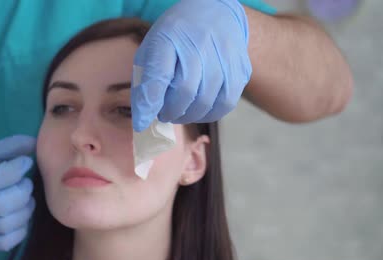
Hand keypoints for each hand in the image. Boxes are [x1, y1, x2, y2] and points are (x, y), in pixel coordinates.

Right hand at [0, 135, 35, 251]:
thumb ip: (11, 147)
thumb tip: (35, 142)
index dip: (14, 170)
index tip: (26, 163)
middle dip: (22, 194)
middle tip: (27, 186)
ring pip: (3, 225)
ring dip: (24, 212)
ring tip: (27, 201)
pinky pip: (5, 242)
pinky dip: (20, 230)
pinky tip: (20, 218)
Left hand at [131, 0, 250, 130]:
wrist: (215, 12)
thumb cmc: (176, 37)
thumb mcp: (153, 48)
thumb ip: (146, 79)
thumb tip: (143, 118)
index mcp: (169, 36)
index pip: (159, 74)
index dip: (149, 102)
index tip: (142, 123)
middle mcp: (199, 43)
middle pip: (185, 92)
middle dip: (170, 112)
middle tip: (164, 114)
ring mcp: (224, 55)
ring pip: (206, 101)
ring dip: (189, 116)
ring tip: (180, 112)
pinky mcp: (241, 68)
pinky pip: (225, 103)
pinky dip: (209, 114)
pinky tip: (200, 109)